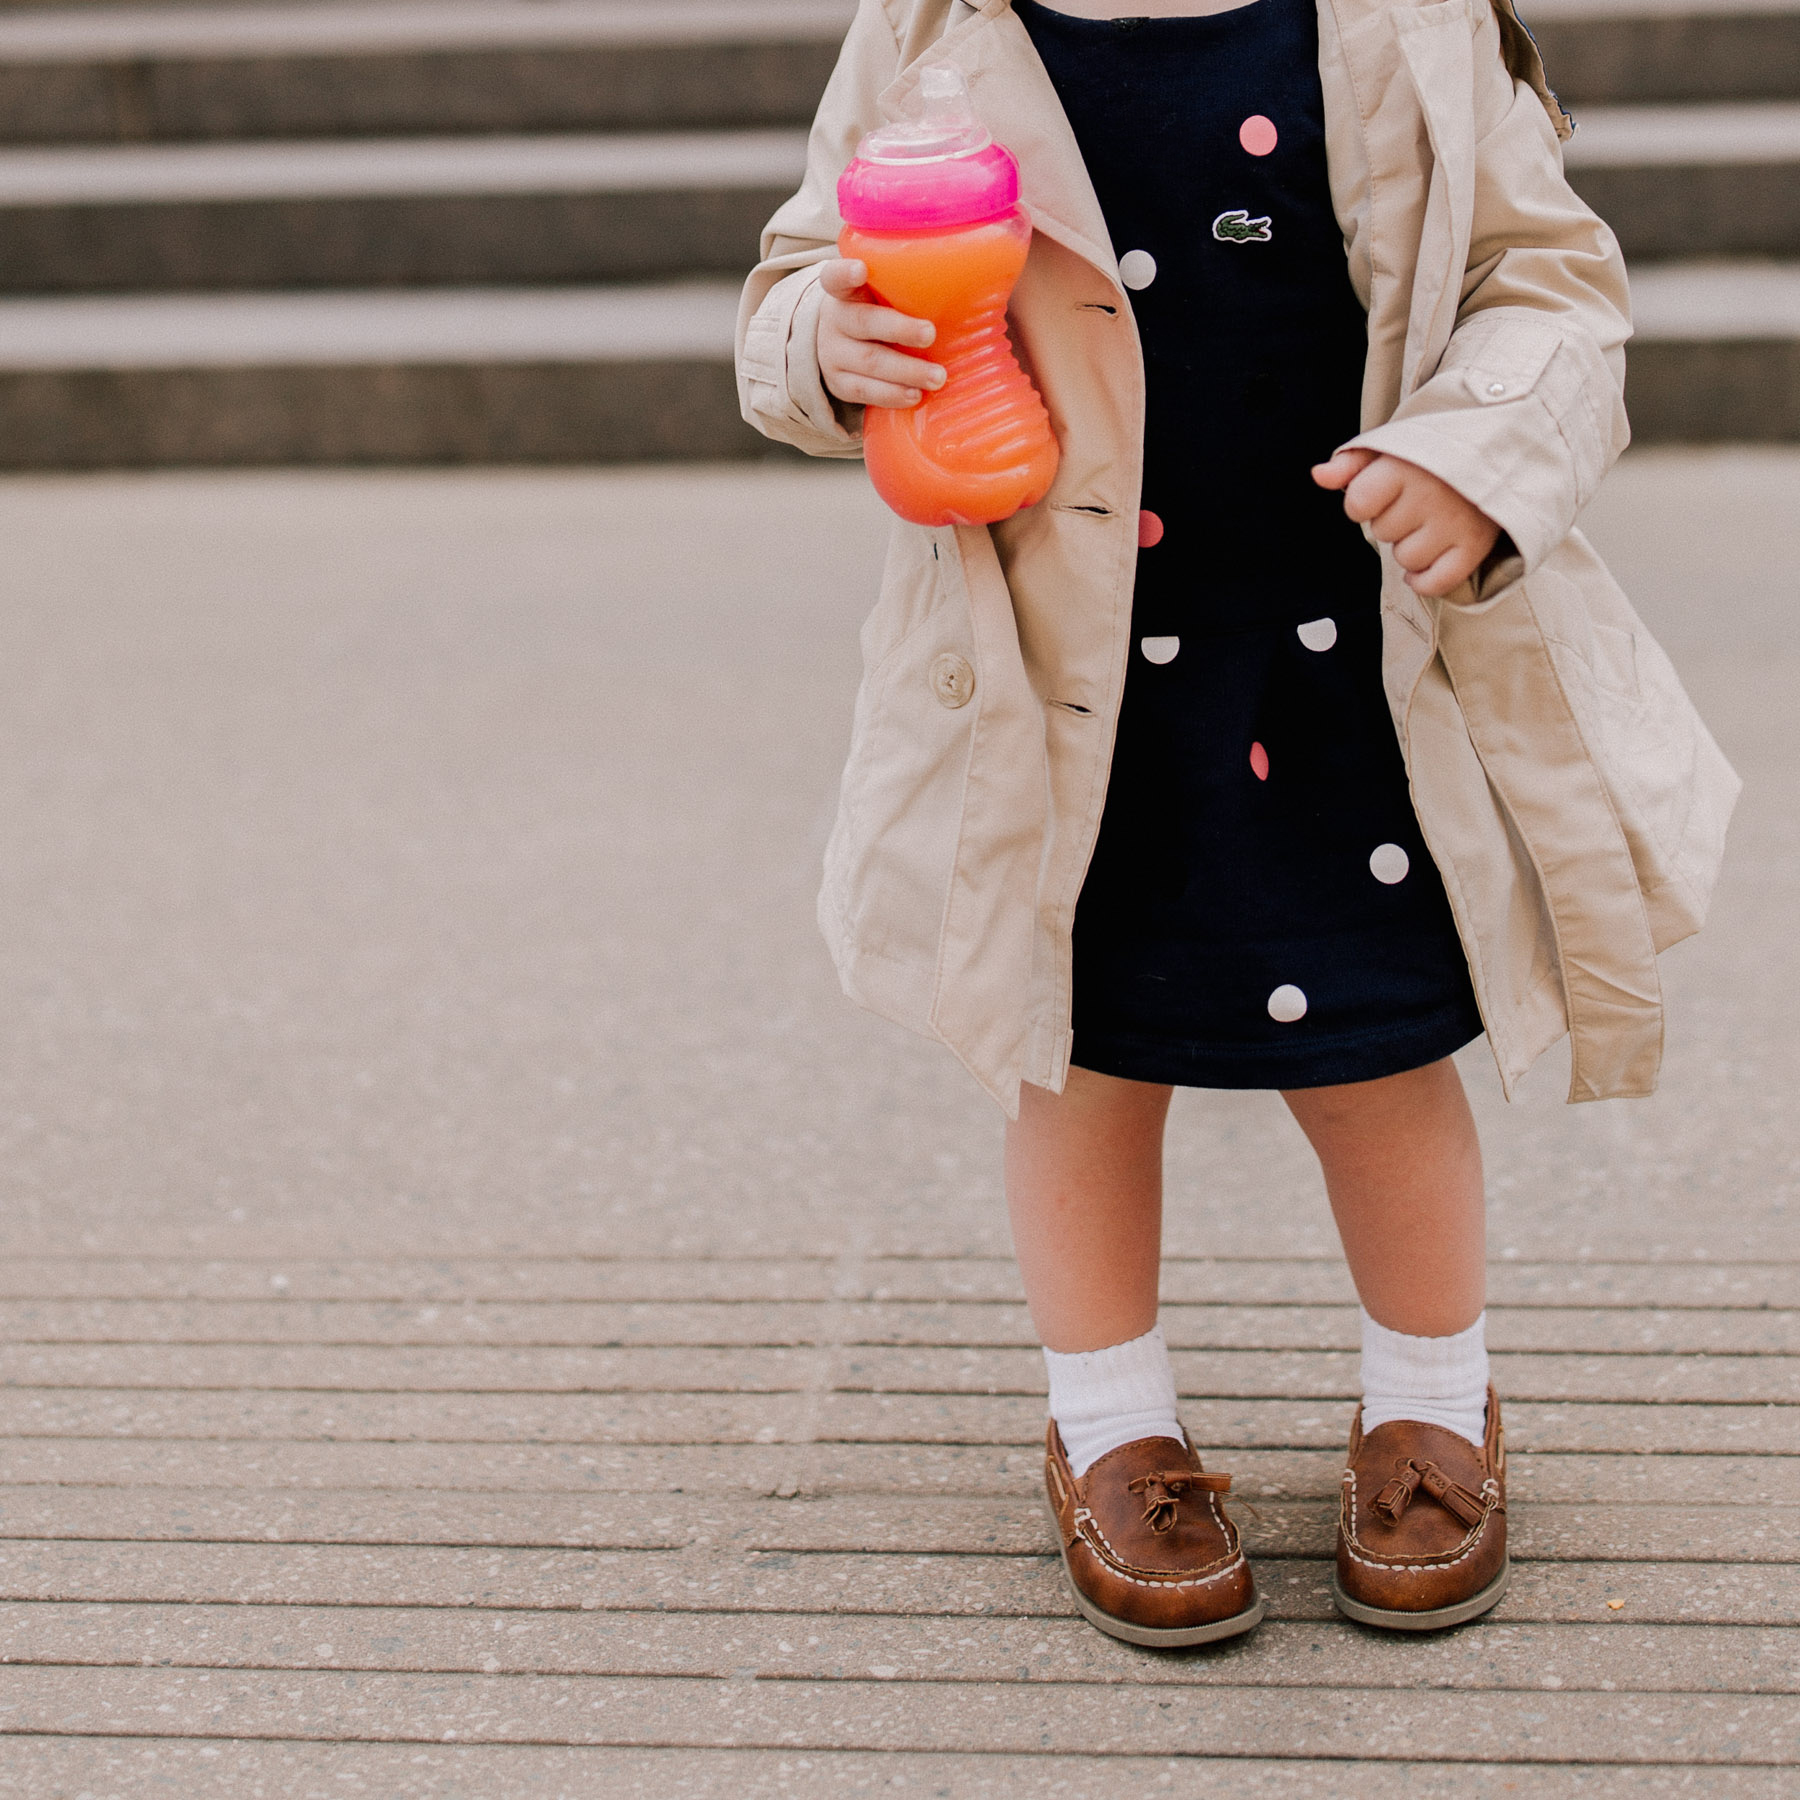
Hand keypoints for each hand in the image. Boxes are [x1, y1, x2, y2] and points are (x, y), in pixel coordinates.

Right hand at [817, 258, 943, 408]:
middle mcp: (835, 321)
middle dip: (900, 329)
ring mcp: (833, 355)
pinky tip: (915, 395)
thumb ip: (909, 288)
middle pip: (864, 322)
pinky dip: (892, 395)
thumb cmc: (876, 313)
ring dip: (906, 371)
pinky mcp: (840, 384)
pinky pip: (865, 392)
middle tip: (929, 334)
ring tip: (937, 377)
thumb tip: (976, 278)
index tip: (861, 270)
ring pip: (869, 362)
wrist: (839, 348)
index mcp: (845, 291)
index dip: (845, 273)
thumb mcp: (880, 295)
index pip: (834, 276)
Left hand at [1312, 448, 1500, 599]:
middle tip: (1418, 502)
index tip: (1384, 490)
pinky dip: (1425, 581)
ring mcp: (1454, 525)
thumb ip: (1351, 461)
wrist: (1507, 450)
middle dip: (1393, 520)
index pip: (1357, 504)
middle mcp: (1429, 497)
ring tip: (1431, 523)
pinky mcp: (1475, 548)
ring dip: (1412, 547)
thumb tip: (1319, 475)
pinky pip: (1435, 584)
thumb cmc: (1439, 452)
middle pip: (1382, 533)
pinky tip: (1427, 564)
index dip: (1364, 502)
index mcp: (1406, 467)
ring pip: (1406, 559)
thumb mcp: (1393, 445)